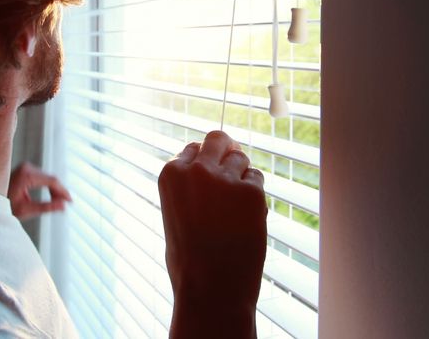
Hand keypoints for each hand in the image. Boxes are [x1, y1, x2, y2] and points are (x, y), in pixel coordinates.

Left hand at [7, 162, 71, 220]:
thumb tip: (64, 206)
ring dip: (54, 189)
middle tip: (65, 205)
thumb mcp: (26, 210)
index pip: (52, 181)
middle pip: (50, 178)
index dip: (63, 191)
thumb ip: (47, 207)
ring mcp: (25, 167)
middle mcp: (26, 167)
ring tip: (58, 203)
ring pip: (47, 177)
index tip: (70, 201)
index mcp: (26, 175)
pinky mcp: (25, 169)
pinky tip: (51, 196)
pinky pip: (42, 176)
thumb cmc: (4, 207)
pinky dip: (47, 186)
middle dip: (59, 191)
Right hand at [159, 131, 266, 337]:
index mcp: (171, 175)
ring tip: (236, 208)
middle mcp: (196, 170)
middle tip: (232, 171)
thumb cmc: (190, 260)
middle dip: (226, 151)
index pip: (193, 149)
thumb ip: (188, 188)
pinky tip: (247, 217)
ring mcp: (224, 178)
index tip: (211, 176)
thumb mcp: (175, 215)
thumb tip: (209, 169)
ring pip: (241, 158)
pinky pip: (257, 178)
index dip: (205, 162)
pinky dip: (255, 193)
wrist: (211, 288)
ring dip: (241, 175)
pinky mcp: (251, 191)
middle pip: (218, 139)